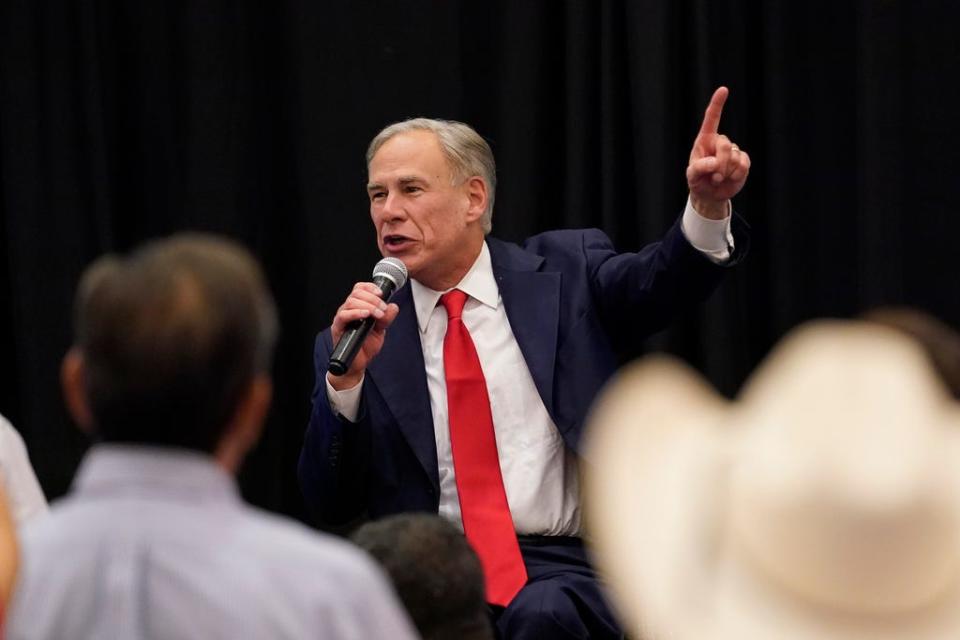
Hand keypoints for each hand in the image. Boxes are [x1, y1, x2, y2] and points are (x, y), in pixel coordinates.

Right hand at [327, 282, 398, 390]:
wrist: (357, 364)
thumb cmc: (365, 346)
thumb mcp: (380, 331)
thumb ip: (386, 318)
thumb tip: (393, 306)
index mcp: (358, 307)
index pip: (359, 288)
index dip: (370, 287)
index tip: (381, 293)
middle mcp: (348, 310)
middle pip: (356, 293)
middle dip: (373, 298)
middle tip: (382, 309)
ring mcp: (342, 318)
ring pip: (351, 302)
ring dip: (368, 305)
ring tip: (378, 314)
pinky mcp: (338, 327)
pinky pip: (343, 315)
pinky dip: (356, 313)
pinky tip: (366, 315)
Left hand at [686, 86, 750, 219]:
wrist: (710, 194)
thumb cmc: (698, 181)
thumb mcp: (692, 176)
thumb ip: (699, 168)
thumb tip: (714, 162)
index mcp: (705, 140)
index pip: (711, 119)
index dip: (717, 104)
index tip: (724, 89)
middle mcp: (720, 142)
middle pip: (725, 144)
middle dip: (719, 163)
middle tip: (713, 176)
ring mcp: (733, 150)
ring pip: (735, 156)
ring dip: (725, 172)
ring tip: (717, 178)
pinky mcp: (743, 161)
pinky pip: (744, 165)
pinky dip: (736, 175)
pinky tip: (729, 179)